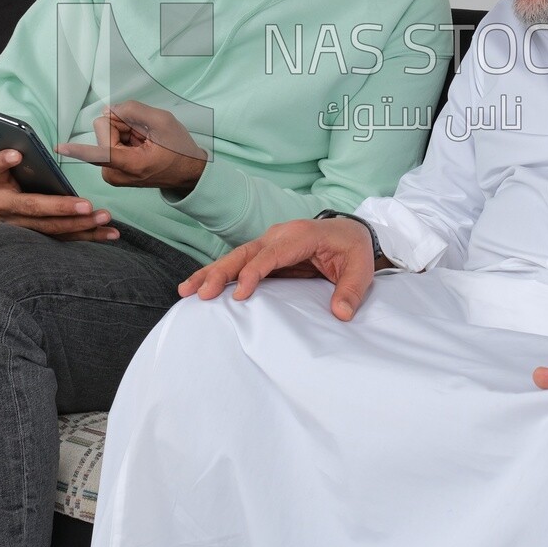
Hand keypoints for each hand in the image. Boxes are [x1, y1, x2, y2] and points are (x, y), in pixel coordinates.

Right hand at [0, 149, 118, 240]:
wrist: (10, 209)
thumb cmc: (17, 181)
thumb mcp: (14, 169)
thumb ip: (21, 158)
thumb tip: (27, 148)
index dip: (3, 162)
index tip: (17, 154)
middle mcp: (5, 208)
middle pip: (33, 208)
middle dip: (61, 208)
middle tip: (87, 205)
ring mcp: (21, 227)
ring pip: (52, 228)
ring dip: (81, 225)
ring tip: (104, 217)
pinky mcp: (39, 239)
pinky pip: (66, 238)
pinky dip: (90, 235)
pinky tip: (110, 233)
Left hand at [56, 101, 207, 193]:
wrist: (188, 173)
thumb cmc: (179, 150)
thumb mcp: (163, 121)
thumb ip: (132, 111)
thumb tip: (107, 111)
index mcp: (131, 164)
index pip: (99, 153)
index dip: (78, 149)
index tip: (59, 148)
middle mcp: (116, 173)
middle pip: (104, 131)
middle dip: (122, 126)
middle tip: (145, 135)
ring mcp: (112, 174)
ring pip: (106, 135)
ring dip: (126, 133)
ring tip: (145, 143)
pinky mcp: (111, 171)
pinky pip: (109, 143)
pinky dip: (125, 139)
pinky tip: (141, 146)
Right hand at [179, 217, 376, 321]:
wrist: (350, 232)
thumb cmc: (353, 249)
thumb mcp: (361, 269)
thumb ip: (351, 291)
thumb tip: (341, 313)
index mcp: (302, 235)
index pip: (272, 254)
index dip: (255, 273)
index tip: (241, 294)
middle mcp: (280, 235)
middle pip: (246, 253)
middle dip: (222, 272)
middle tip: (201, 293)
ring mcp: (270, 242)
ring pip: (236, 256)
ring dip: (211, 273)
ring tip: (186, 291)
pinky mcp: (265, 253)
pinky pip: (239, 263)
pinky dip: (218, 274)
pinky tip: (199, 287)